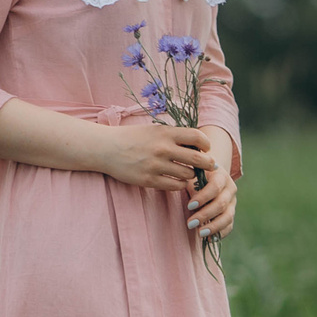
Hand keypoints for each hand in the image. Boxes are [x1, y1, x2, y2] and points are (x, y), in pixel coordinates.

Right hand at [97, 125, 216, 193]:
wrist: (106, 148)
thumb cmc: (133, 137)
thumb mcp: (154, 130)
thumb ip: (174, 136)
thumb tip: (199, 147)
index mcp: (165, 133)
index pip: (197, 137)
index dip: (206, 144)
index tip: (205, 149)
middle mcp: (162, 148)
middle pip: (198, 159)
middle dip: (208, 163)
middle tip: (209, 165)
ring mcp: (156, 165)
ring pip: (188, 175)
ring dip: (191, 175)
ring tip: (187, 172)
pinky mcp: (149, 180)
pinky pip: (175, 186)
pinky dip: (180, 184)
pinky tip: (177, 180)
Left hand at [186, 160, 236, 241]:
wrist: (209, 176)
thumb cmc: (196, 176)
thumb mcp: (193, 176)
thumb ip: (192, 186)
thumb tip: (192, 205)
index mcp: (221, 176)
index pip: (215, 187)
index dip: (203, 197)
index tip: (189, 206)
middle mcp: (230, 189)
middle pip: (221, 204)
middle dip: (205, 215)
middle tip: (190, 224)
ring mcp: (232, 202)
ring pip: (228, 217)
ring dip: (214, 227)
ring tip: (200, 233)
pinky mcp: (231, 213)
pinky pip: (229, 226)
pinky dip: (220, 233)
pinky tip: (209, 239)